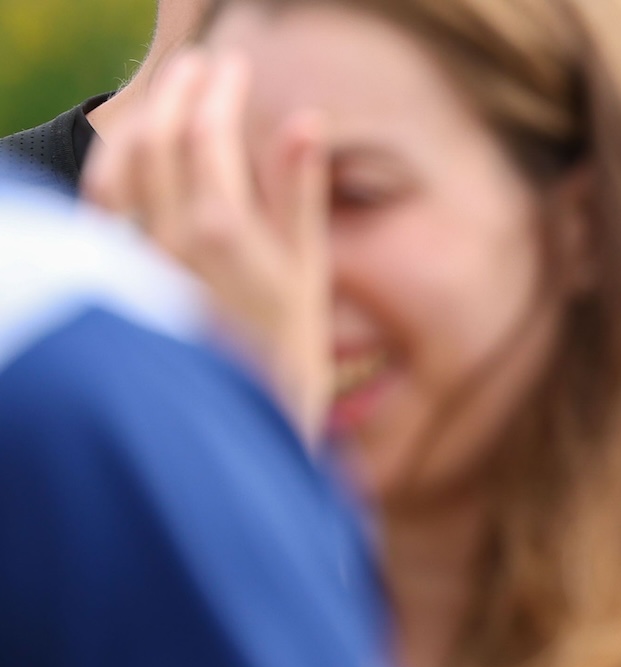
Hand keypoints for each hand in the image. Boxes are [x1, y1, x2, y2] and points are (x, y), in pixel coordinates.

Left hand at [89, 51, 331, 437]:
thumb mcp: (309, 278)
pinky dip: (115, 164)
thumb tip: (305, 122)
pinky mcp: (115, 279)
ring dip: (140, 119)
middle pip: (157, 135)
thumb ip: (297, 195)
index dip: (219, 88)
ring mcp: (133, 257)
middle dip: (177, 90)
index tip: (234, 66)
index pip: (207, 131)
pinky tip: (129, 156)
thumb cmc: (284, 364)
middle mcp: (166, 237)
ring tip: (166, 99)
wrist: (235, 435)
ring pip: (119, 163)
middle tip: (201, 67)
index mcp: (223, 232)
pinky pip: (100, 202)